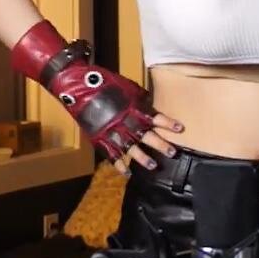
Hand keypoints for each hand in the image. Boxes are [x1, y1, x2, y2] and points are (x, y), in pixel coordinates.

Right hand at [44, 61, 184, 175]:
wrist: (79, 87)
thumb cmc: (105, 84)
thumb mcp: (126, 87)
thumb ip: (139, 99)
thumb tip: (150, 104)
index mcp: (132, 107)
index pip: (154, 116)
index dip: (167, 123)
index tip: (180, 128)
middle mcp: (124, 121)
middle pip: (145, 135)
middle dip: (160, 144)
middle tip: (173, 152)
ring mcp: (111, 131)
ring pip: (130, 148)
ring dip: (143, 158)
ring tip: (154, 166)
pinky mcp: (100, 139)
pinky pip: (111, 155)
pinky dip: (119, 165)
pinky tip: (128, 173)